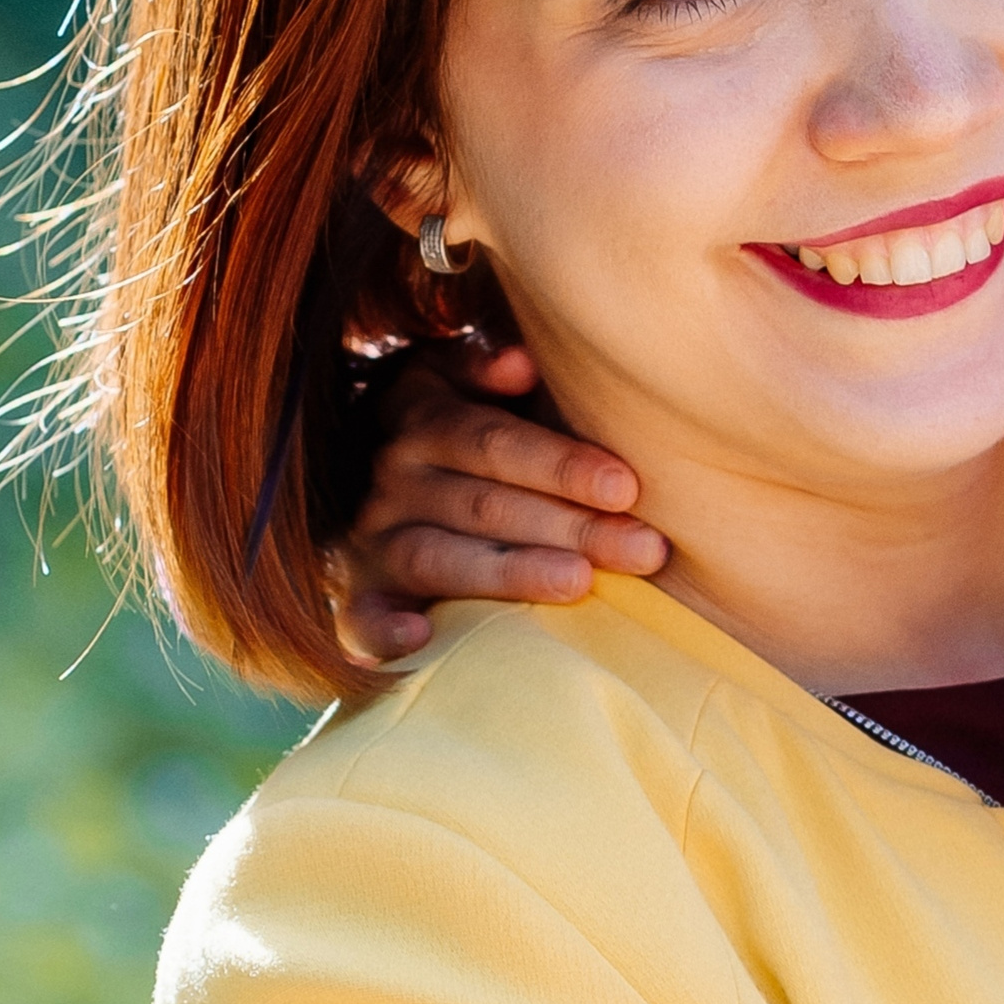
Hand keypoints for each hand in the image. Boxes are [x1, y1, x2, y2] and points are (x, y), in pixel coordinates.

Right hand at [325, 342, 665, 664]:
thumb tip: (521, 364)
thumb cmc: (476, 423)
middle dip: (572, 527)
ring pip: (439, 558)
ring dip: (512, 573)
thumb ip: (495, 366)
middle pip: (485, 504)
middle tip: (644, 549)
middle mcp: (391, 477)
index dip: (561, 465)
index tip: (627, 488)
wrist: (397, 472)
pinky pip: (361, 616)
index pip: (493, 441)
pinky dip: (385, 630)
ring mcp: (370, 539)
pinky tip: (424, 638)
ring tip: (580, 583)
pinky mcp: (359, 594)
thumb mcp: (473, 377)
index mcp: (423, 416)